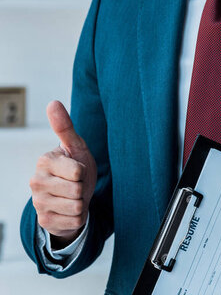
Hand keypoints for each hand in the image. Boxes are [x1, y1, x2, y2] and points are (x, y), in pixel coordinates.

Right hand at [29, 100, 96, 247]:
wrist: (73, 195)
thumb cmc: (75, 166)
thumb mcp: (75, 146)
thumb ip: (64, 126)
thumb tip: (53, 102)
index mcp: (44, 161)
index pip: (77, 171)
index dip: (83, 170)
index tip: (76, 168)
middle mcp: (36, 182)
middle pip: (77, 189)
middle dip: (83, 187)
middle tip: (76, 184)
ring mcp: (38, 203)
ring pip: (76, 206)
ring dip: (81, 202)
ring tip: (74, 195)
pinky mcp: (44, 221)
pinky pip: (75, 220)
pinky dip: (78, 216)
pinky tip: (70, 209)